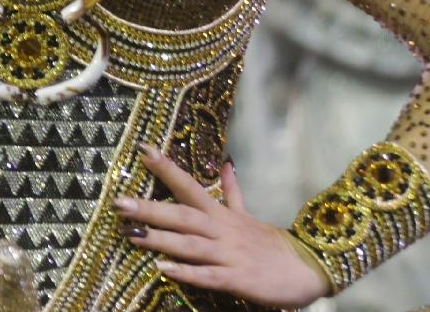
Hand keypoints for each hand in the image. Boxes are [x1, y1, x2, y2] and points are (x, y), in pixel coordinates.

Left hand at [115, 145, 330, 307]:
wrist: (309, 268)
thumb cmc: (273, 245)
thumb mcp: (250, 215)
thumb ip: (233, 193)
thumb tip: (225, 164)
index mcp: (223, 215)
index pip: (191, 186)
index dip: (167, 169)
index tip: (143, 150)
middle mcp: (223, 231)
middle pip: (183, 215)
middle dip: (151, 208)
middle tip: (119, 202)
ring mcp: (229, 255)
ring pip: (191, 245)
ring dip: (161, 239)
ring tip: (131, 234)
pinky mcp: (237, 279)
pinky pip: (208, 276)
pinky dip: (186, 272)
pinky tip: (163, 269)